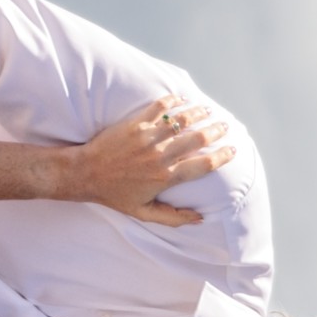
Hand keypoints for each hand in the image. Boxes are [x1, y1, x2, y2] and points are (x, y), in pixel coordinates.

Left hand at [66, 95, 234, 225]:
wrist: (84, 174)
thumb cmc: (113, 195)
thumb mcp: (143, 213)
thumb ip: (173, 218)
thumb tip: (200, 218)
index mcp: (166, 177)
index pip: (204, 165)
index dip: (222, 156)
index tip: (232, 150)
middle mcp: (160, 156)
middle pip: (198, 138)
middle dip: (216, 130)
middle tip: (225, 126)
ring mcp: (148, 138)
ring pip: (182, 120)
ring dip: (199, 112)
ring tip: (207, 110)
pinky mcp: (135, 124)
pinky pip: (159, 107)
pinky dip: (172, 101)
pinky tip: (181, 98)